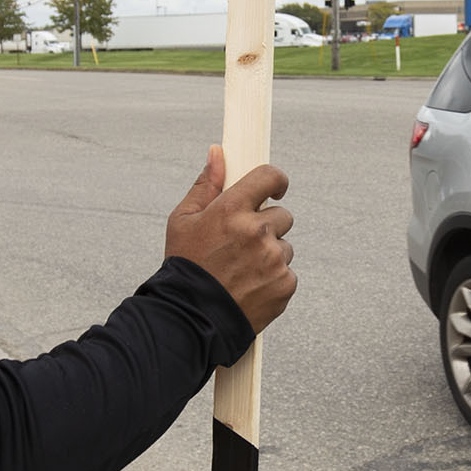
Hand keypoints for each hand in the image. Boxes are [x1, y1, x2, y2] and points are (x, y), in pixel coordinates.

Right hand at [165, 145, 294, 333]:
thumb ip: (206, 184)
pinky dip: (273, 280)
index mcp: (232, 210)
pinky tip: (250, 288)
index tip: (276, 188)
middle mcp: (257, 231)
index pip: (269, 178)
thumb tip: (218, 152)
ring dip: (269, 255)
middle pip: (281, 216)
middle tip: (242, 246)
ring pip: (284, 247)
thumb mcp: (183, 221)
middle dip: (266, 227)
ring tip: (241, 272)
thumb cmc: (185, 267)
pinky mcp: (285, 284)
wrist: (190, 318)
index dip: (276, 181)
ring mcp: (273, 259)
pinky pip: (287, 273)